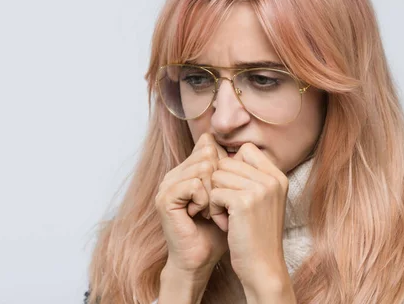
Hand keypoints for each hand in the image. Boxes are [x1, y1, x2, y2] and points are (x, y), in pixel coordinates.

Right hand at [155, 133, 228, 275]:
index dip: (222, 166)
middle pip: (207, 154)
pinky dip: (204, 201)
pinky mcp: (165, 198)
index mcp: (186, 169)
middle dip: (219, 180)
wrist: (200, 258)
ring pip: (203, 168)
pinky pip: (194, 185)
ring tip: (208, 210)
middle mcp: (174, 173)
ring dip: (213, 192)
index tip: (223, 191)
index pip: (207, 145)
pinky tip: (200, 214)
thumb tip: (239, 148)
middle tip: (215, 204)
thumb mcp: (227, 194)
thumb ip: (229, 171)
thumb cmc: (216, 230)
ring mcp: (167, 184)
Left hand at [209, 143, 291, 292]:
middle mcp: (272, 179)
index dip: (232, 168)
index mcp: (278, 176)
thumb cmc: (256, 235)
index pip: (246, 150)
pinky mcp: (244, 202)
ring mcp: (260, 189)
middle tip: (230, 208)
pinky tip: (226, 224)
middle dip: (221, 185)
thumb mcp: (261, 200)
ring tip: (229, 217)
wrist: (263, 267)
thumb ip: (250, 176)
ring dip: (216, 197)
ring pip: (217, 176)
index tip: (234, 191)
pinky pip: (214, 193)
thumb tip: (225, 154)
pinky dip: (214, 210)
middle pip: (227, 163)